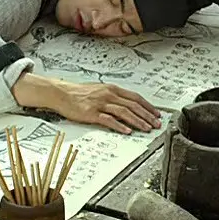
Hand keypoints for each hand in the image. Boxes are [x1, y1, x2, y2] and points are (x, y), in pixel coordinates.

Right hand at [38, 78, 160, 133]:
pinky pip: (108, 119)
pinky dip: (119, 125)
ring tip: (146, 128)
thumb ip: (114, 97)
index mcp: (112, 89)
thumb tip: (128, 106)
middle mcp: (108, 94)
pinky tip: (127, 130)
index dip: (148, 106)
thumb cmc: (79, 93)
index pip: (135, 97)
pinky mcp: (92, 113)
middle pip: (133, 105)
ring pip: (124, 112)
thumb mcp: (100, 90)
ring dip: (137, 121)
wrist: (61, 93)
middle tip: (156, 124)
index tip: (157, 114)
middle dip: (147, 115)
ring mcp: (100, 103)